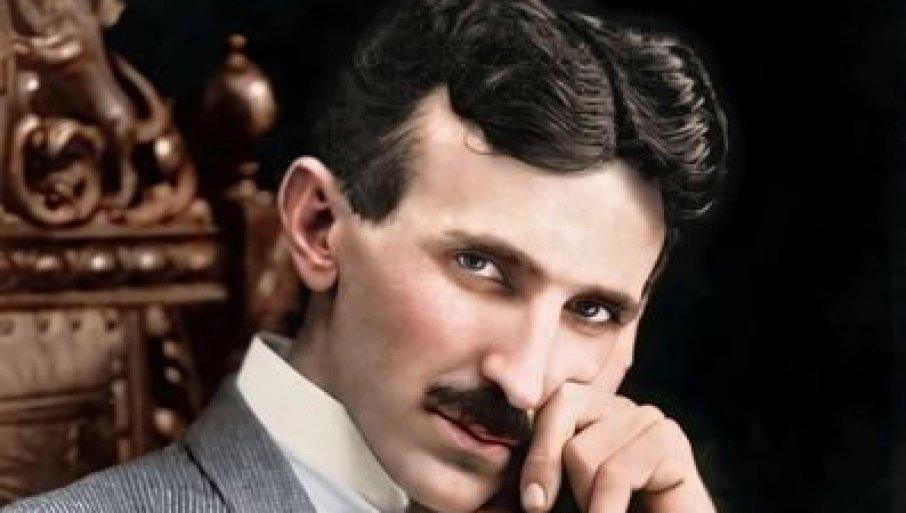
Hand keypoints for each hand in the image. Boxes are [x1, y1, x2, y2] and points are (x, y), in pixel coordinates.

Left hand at [518, 338, 714, 512]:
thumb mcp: (560, 502)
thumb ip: (532, 488)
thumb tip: (482, 497)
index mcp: (592, 415)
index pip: (551, 399)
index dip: (537, 448)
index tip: (533, 501)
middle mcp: (620, 408)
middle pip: (563, 408)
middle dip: (551, 466)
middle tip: (556, 508)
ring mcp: (648, 420)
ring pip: (584, 451)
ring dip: (587, 500)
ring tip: (609, 512)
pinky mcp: (671, 442)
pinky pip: (616, 472)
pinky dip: (607, 509)